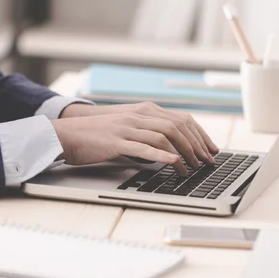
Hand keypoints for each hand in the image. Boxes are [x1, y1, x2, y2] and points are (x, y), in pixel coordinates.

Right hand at [53, 103, 218, 174]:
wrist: (68, 133)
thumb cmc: (97, 135)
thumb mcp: (127, 128)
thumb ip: (147, 133)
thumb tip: (171, 149)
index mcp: (144, 110)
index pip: (181, 119)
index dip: (200, 135)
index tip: (211, 149)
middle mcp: (139, 115)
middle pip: (178, 127)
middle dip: (197, 145)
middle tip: (207, 161)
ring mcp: (128, 127)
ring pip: (165, 137)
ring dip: (184, 153)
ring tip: (193, 167)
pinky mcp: (117, 140)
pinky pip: (145, 147)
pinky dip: (163, 156)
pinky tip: (174, 163)